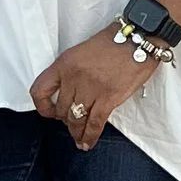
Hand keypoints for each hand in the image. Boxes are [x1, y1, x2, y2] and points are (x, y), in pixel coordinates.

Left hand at [32, 29, 152, 149]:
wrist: (140, 37)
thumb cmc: (115, 40)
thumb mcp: (83, 50)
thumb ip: (74, 70)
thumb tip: (72, 91)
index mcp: (64, 63)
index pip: (40, 90)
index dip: (43, 106)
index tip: (50, 112)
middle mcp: (73, 76)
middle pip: (61, 109)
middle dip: (65, 120)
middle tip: (73, 123)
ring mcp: (90, 88)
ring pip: (75, 119)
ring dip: (76, 131)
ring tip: (78, 138)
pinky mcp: (108, 98)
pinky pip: (94, 124)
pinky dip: (90, 137)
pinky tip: (87, 143)